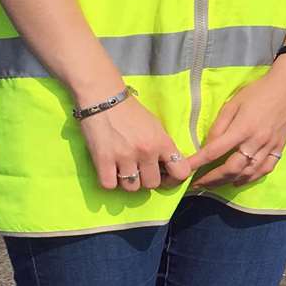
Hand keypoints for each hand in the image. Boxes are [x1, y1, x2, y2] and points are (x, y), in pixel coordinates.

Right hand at [78, 93, 193, 192]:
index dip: (174, 179)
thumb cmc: (130, 111)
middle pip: (153, 184)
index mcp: (162, 141)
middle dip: (146, 179)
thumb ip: (162, 146)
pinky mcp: (103, 160)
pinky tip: (109, 170)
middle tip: (138, 169)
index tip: (165, 176)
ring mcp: (124, 157)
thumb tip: (166, 167)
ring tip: (122, 169)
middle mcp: (146, 151)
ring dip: (127, 182)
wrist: (103, 98)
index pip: (181, 172)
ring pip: (132, 188)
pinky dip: (109, 181)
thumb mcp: (155, 126)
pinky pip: (110, 185)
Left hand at [191, 58, 285, 187]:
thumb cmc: (258, 91)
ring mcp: (269, 147)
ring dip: (228, 182)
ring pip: (247, 173)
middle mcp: (256, 141)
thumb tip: (209, 145)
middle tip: (198, 183)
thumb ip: (220, 125)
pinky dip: (250, 178)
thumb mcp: (233, 103)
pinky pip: (264, 170)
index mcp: (242, 128)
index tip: (184, 169)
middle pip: (231, 169)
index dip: (197, 163)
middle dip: (212, 179)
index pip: (214, 151)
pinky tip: (240, 179)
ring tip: (215, 184)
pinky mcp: (279, 148)